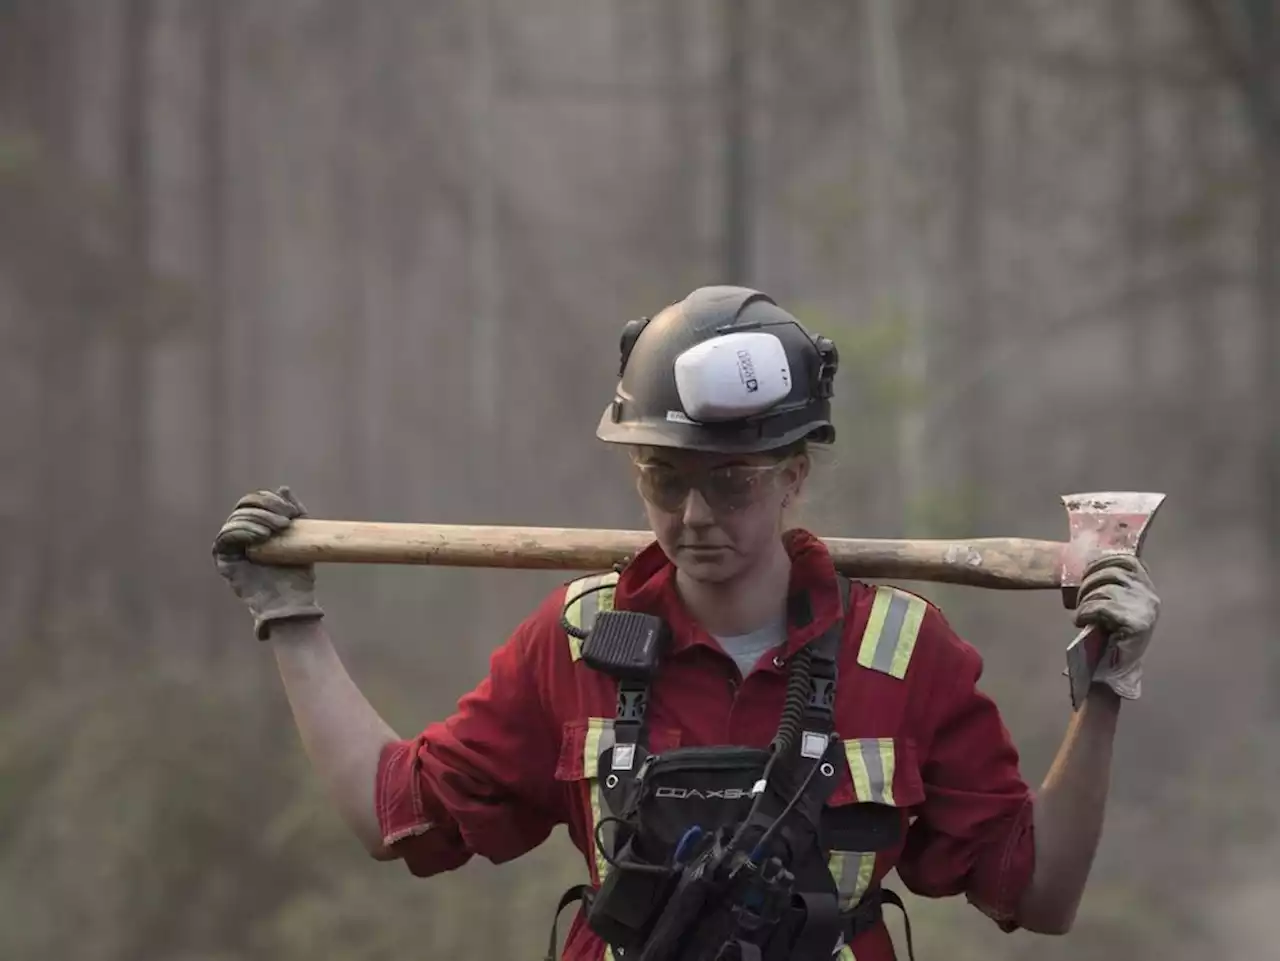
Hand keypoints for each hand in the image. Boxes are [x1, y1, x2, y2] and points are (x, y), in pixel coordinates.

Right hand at [212, 486, 323, 639]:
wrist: (292, 603)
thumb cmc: (297, 574)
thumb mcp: (300, 537)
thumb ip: (293, 513)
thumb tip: (283, 488)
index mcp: (257, 526)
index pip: (255, 502)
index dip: (270, 500)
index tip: (291, 511)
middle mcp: (241, 534)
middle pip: (244, 507)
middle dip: (265, 508)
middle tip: (285, 521)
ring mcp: (231, 547)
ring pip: (236, 519)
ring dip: (257, 520)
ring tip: (277, 531)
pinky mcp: (223, 559)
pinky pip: (225, 537)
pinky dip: (242, 531)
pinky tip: (260, 538)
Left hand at [1072, 554, 1159, 698]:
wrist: (1116, 671)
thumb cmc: (1111, 637)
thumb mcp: (1114, 604)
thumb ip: (1111, 585)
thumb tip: (1089, 565)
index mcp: (1147, 588)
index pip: (1127, 560)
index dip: (1102, 561)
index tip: (1086, 573)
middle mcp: (1150, 595)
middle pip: (1112, 572)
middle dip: (1088, 583)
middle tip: (1079, 600)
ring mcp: (1145, 609)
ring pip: (1105, 589)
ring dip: (1085, 600)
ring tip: (1081, 613)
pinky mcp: (1135, 623)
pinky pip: (1101, 607)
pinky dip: (1085, 612)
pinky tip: (1080, 621)